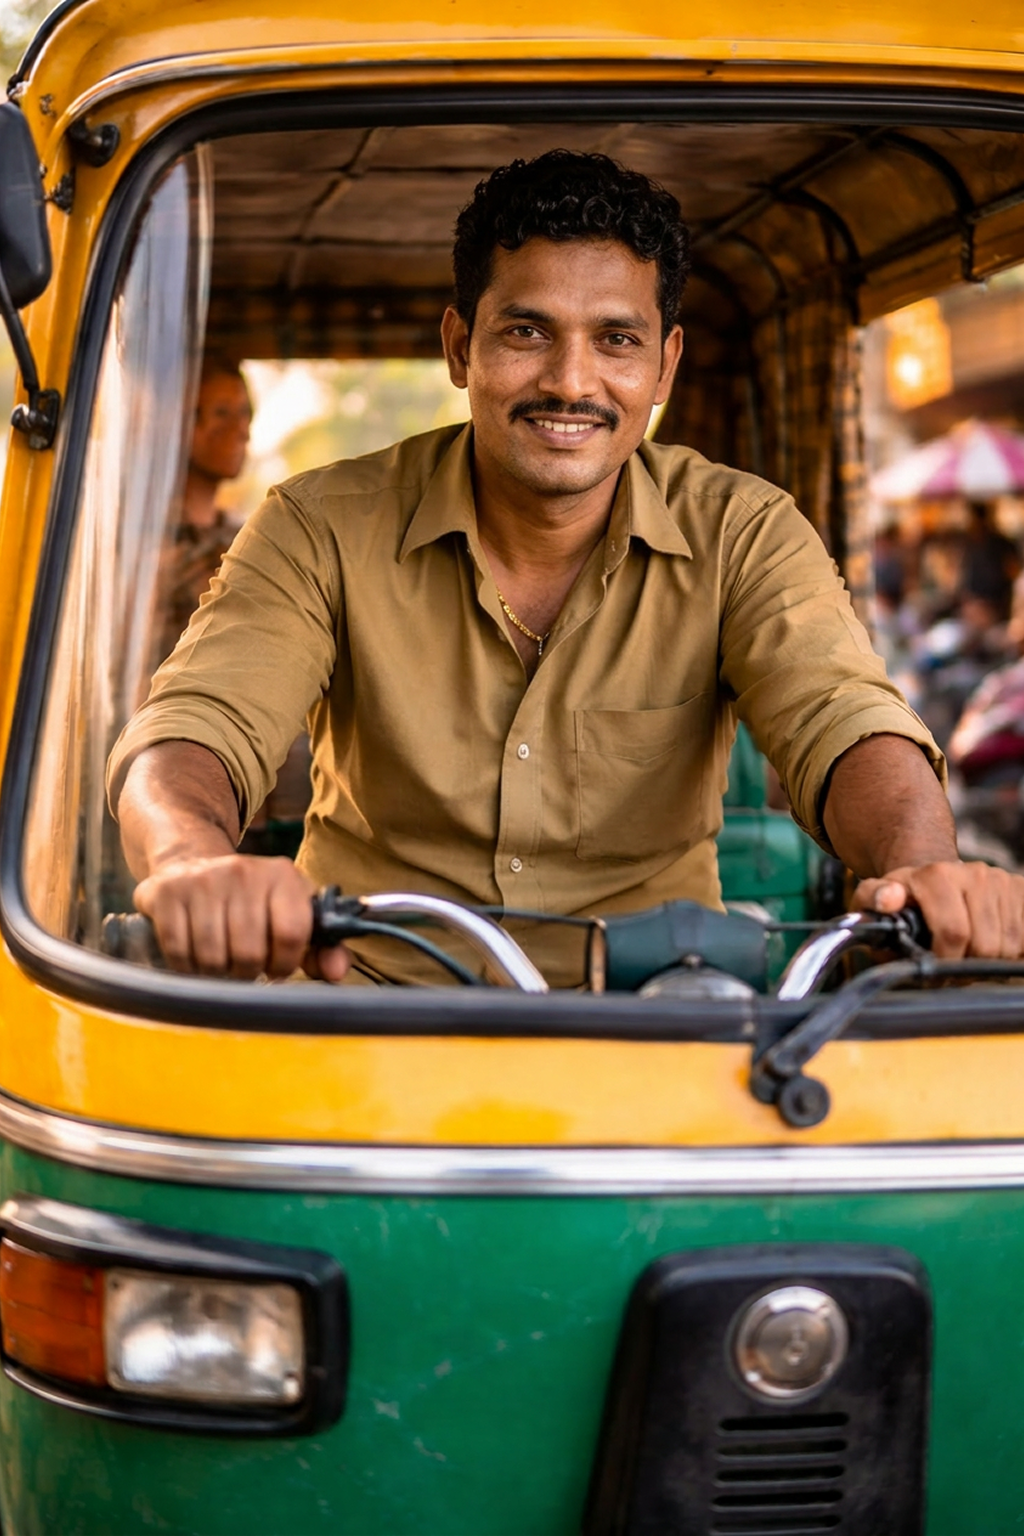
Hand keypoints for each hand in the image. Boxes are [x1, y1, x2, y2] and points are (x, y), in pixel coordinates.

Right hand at [132, 854, 351, 981]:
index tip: (275, 968)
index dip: (284, 964)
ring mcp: (202, 879)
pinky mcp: (166, 892)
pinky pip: (178, 953)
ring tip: (220, 958)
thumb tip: (337, 973)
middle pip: (249, 953)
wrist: (192, 862)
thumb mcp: (291, 913)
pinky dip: (185, 966)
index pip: (292, 934)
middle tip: (242, 964)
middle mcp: (243, 871)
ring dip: (215, 972)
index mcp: (283, 876)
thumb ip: (320, 947)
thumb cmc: (251, 901)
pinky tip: (194, 954)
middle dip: (247, 971)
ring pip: (212, 958)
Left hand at [852, 861, 1023, 958]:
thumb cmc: (906, 899)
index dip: (946, 961)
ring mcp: (1001, 880)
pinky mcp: (1021, 889)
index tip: (936, 969)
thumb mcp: (876, 899)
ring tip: (968, 954)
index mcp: (936, 875)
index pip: (953, 932)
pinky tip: (991, 946)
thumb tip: (888, 899)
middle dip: (969, 965)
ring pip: (1010, 945)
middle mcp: (973, 873)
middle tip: (953, 966)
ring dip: (991, 961)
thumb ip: (874, 900)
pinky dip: (1013, 950)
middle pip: (985, 945)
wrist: (938, 880)